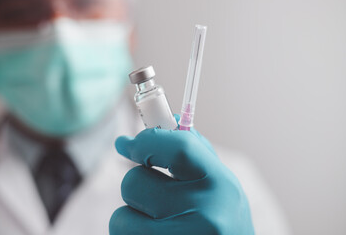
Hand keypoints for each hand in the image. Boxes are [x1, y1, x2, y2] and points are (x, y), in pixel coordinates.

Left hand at [110, 125, 253, 234]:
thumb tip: (166, 122)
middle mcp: (206, 213)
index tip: (128, 144)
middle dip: (136, 186)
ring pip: (121, 217)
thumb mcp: (221, 187)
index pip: (178, 146)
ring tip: (156, 226)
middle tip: (152, 198)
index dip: (146, 140)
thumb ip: (196, 153)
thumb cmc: (224, 224)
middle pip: (135, 181)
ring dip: (131, 218)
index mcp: (222, 185)